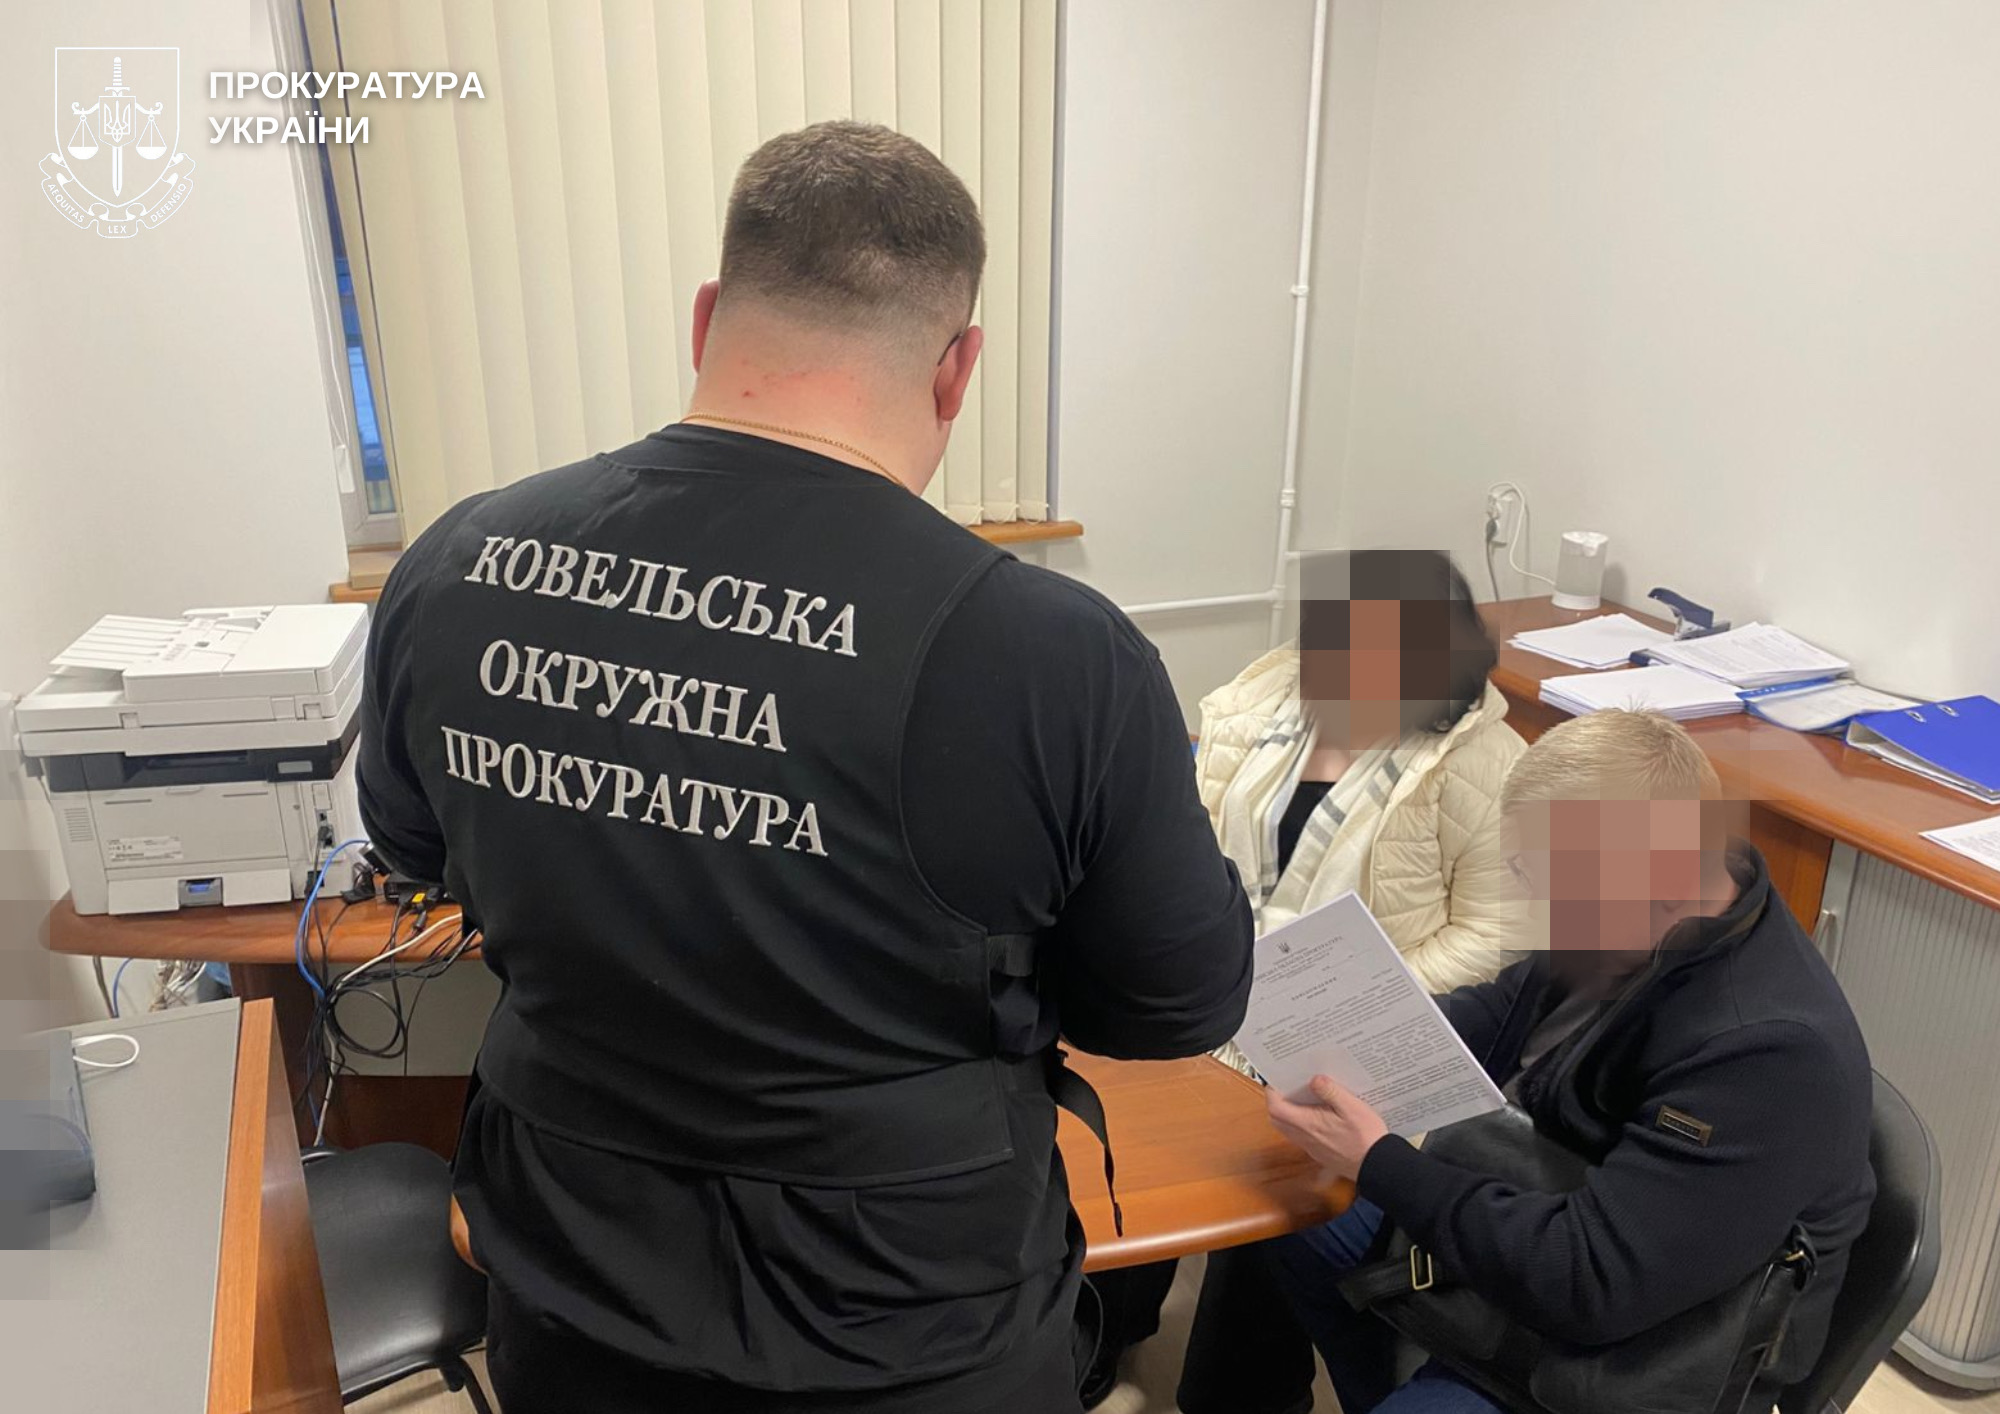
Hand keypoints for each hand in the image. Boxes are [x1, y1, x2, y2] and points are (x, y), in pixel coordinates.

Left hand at [1266, 1076, 1389, 1180]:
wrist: (1378, 1166)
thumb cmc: (1366, 1138)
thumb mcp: (1351, 1107)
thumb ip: (1331, 1091)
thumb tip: (1314, 1079)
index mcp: (1309, 1124)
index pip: (1276, 1109)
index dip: (1273, 1093)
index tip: (1279, 1081)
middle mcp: (1306, 1138)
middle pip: (1278, 1120)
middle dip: (1278, 1102)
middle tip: (1289, 1088)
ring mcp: (1312, 1148)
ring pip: (1288, 1129)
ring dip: (1289, 1114)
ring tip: (1304, 1099)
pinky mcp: (1320, 1153)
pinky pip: (1301, 1137)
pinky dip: (1301, 1124)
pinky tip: (1318, 1116)